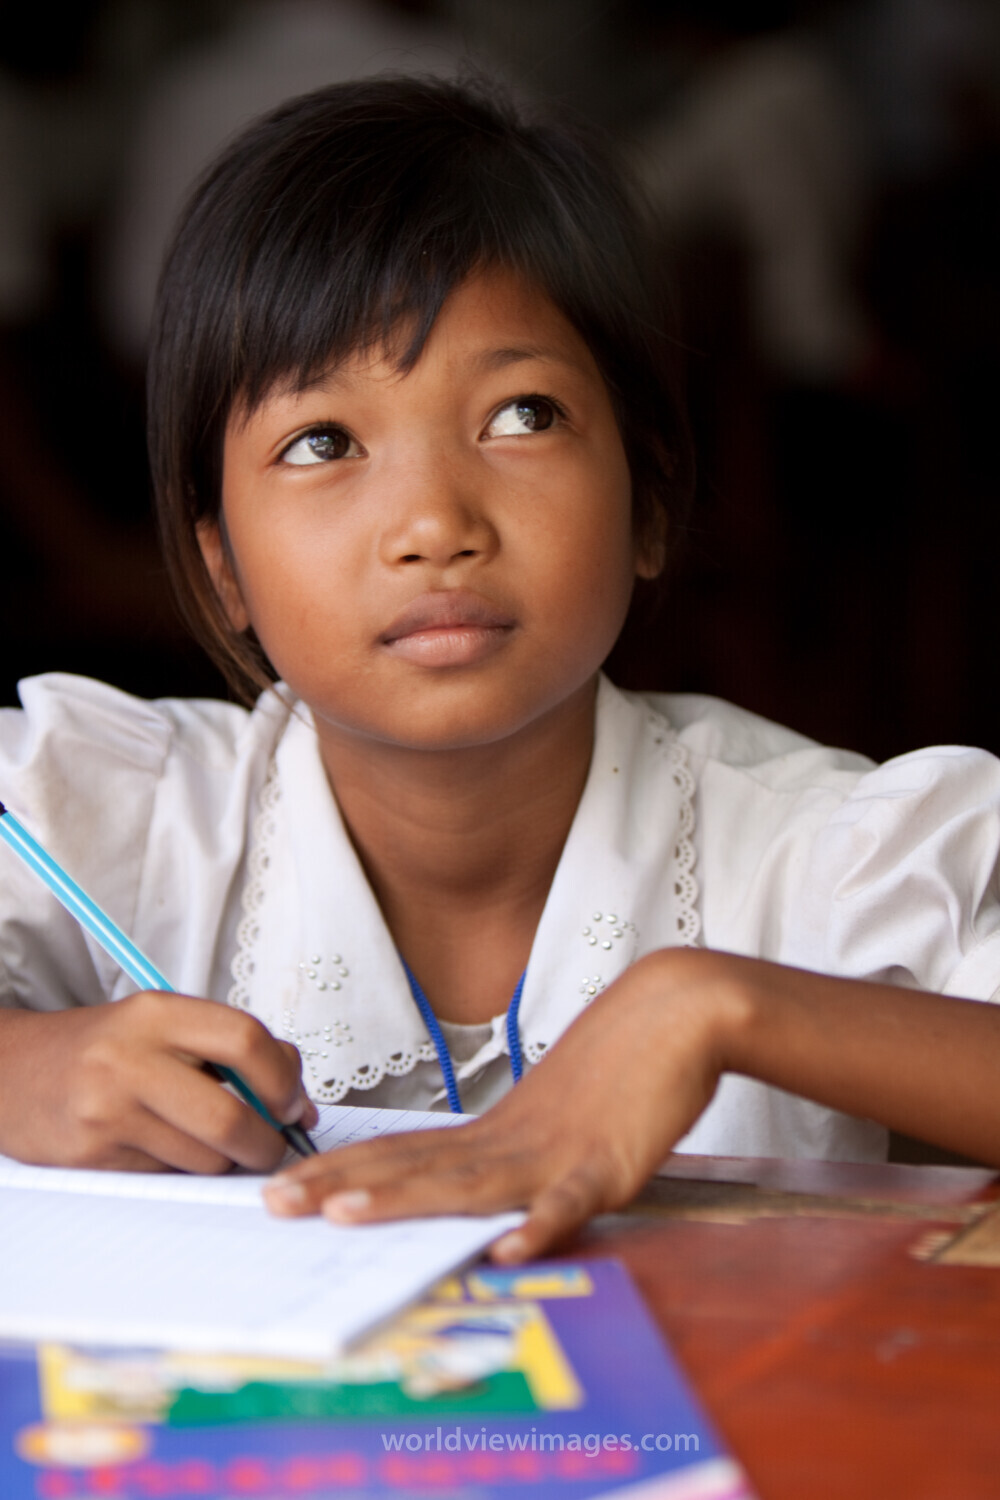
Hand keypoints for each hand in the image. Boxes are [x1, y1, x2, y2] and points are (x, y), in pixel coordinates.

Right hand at [0, 993, 317, 1172]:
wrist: (12, 1071)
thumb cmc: (104, 1049)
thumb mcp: (164, 1024)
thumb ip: (232, 1049)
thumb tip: (298, 1102)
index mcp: (157, 1013)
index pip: (245, 1040)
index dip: (283, 1079)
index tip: (292, 1103)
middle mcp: (129, 1058)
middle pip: (230, 1117)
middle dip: (266, 1143)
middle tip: (272, 1146)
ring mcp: (107, 1110)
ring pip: (203, 1158)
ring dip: (226, 1162)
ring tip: (214, 1144)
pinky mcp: (92, 1154)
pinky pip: (168, 1175)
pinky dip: (185, 1170)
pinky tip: (169, 1148)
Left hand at [264, 948, 741, 1258]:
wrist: (677, 1012)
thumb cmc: (618, 1063)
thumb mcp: (552, 1114)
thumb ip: (510, 1148)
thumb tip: (470, 1178)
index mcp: (495, 1133)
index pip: (404, 1154)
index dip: (341, 1171)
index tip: (282, 1187)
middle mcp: (511, 1142)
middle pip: (415, 1166)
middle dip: (340, 1186)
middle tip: (273, 1202)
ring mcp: (555, 1154)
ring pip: (469, 1180)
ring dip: (406, 1198)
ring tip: (344, 1214)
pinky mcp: (609, 1164)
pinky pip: (570, 1202)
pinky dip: (539, 1224)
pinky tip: (507, 1248)